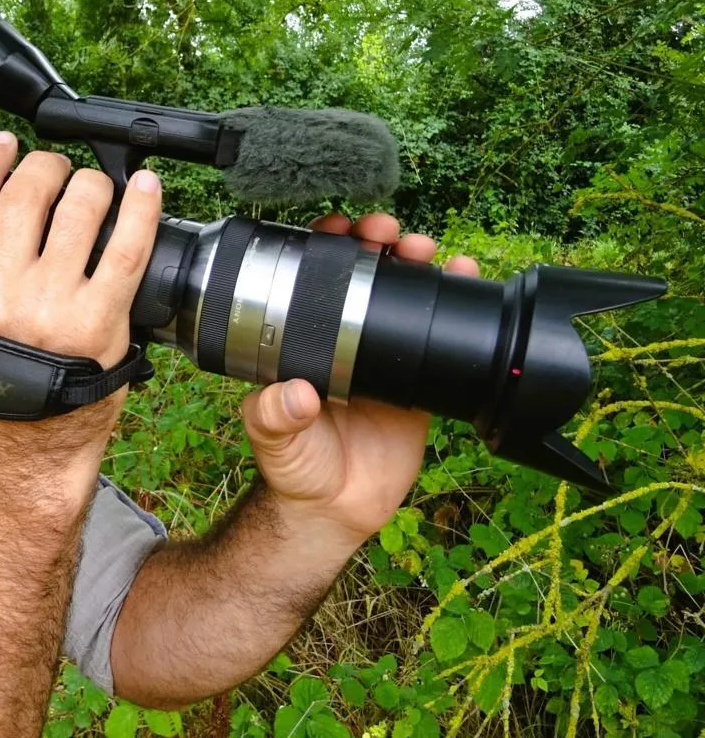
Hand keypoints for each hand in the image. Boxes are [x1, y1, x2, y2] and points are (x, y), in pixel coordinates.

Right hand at [0, 132, 162, 482]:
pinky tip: (148, 188)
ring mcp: (53, 304)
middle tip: (59, 171)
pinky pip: (128, 248)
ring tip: (95, 187)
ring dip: (92, 182)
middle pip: (28, 191)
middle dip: (47, 165)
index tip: (5, 143)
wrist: (28, 450)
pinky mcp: (101, 320)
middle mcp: (1, 289)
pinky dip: (143, 210)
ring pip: (79, 209)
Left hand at [240, 212, 479, 543]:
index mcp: (303, 340)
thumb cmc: (295, 468)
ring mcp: (380, 355)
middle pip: (361, 273)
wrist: (335, 510)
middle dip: (375, 242)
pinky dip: (454, 301)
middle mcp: (341, 338)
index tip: (337, 227)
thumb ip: (274, 418)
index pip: (311, 277)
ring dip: (414, 260)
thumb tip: (294, 395)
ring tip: (424, 248)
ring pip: (401, 293)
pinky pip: (439, 334)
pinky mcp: (417, 379)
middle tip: (384, 232)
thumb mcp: (273, 439)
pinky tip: (463, 274)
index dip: (324, 245)